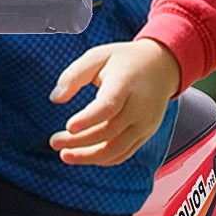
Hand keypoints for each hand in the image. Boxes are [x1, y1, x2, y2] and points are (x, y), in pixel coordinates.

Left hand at [49, 39, 182, 166]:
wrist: (161, 67)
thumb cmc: (124, 61)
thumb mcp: (98, 56)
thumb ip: (74, 75)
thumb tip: (55, 98)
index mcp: (126, 83)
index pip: (109, 105)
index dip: (89, 119)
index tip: (68, 127)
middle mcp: (139, 107)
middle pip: (109, 131)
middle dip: (79, 142)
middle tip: (54, 142)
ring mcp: (145, 123)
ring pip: (117, 149)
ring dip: (89, 157)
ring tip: (65, 155)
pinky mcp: (145, 134)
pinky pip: (124, 153)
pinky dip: (103, 159)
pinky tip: (84, 156)